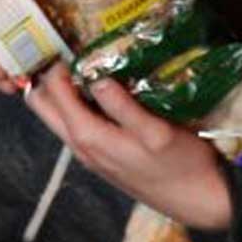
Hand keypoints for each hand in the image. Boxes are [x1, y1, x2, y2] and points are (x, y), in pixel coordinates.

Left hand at [23, 69, 232, 230]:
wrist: (200, 201)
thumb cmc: (182, 164)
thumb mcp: (156, 132)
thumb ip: (122, 106)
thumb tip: (95, 76)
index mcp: (87, 136)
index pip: (52, 92)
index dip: (56, 64)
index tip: (70, 41)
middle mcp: (79, 145)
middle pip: (42, 104)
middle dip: (46, 74)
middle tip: (66, 48)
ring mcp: (88, 152)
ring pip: (57, 114)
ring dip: (61, 88)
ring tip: (82, 60)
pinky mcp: (101, 154)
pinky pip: (75, 123)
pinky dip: (76, 102)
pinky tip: (99, 87)